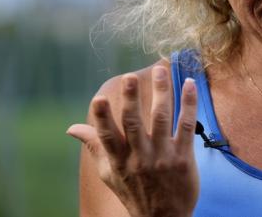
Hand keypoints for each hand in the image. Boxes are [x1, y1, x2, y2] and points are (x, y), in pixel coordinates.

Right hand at [67, 66, 199, 216]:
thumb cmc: (134, 192)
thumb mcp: (109, 173)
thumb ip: (94, 147)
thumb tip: (72, 128)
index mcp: (118, 161)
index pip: (107, 137)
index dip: (102, 118)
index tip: (98, 98)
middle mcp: (139, 158)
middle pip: (134, 124)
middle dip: (131, 99)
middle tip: (130, 77)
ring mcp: (163, 157)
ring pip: (161, 119)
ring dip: (161, 92)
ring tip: (160, 70)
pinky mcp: (183, 158)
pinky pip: (186, 126)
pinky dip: (188, 104)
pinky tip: (189, 85)